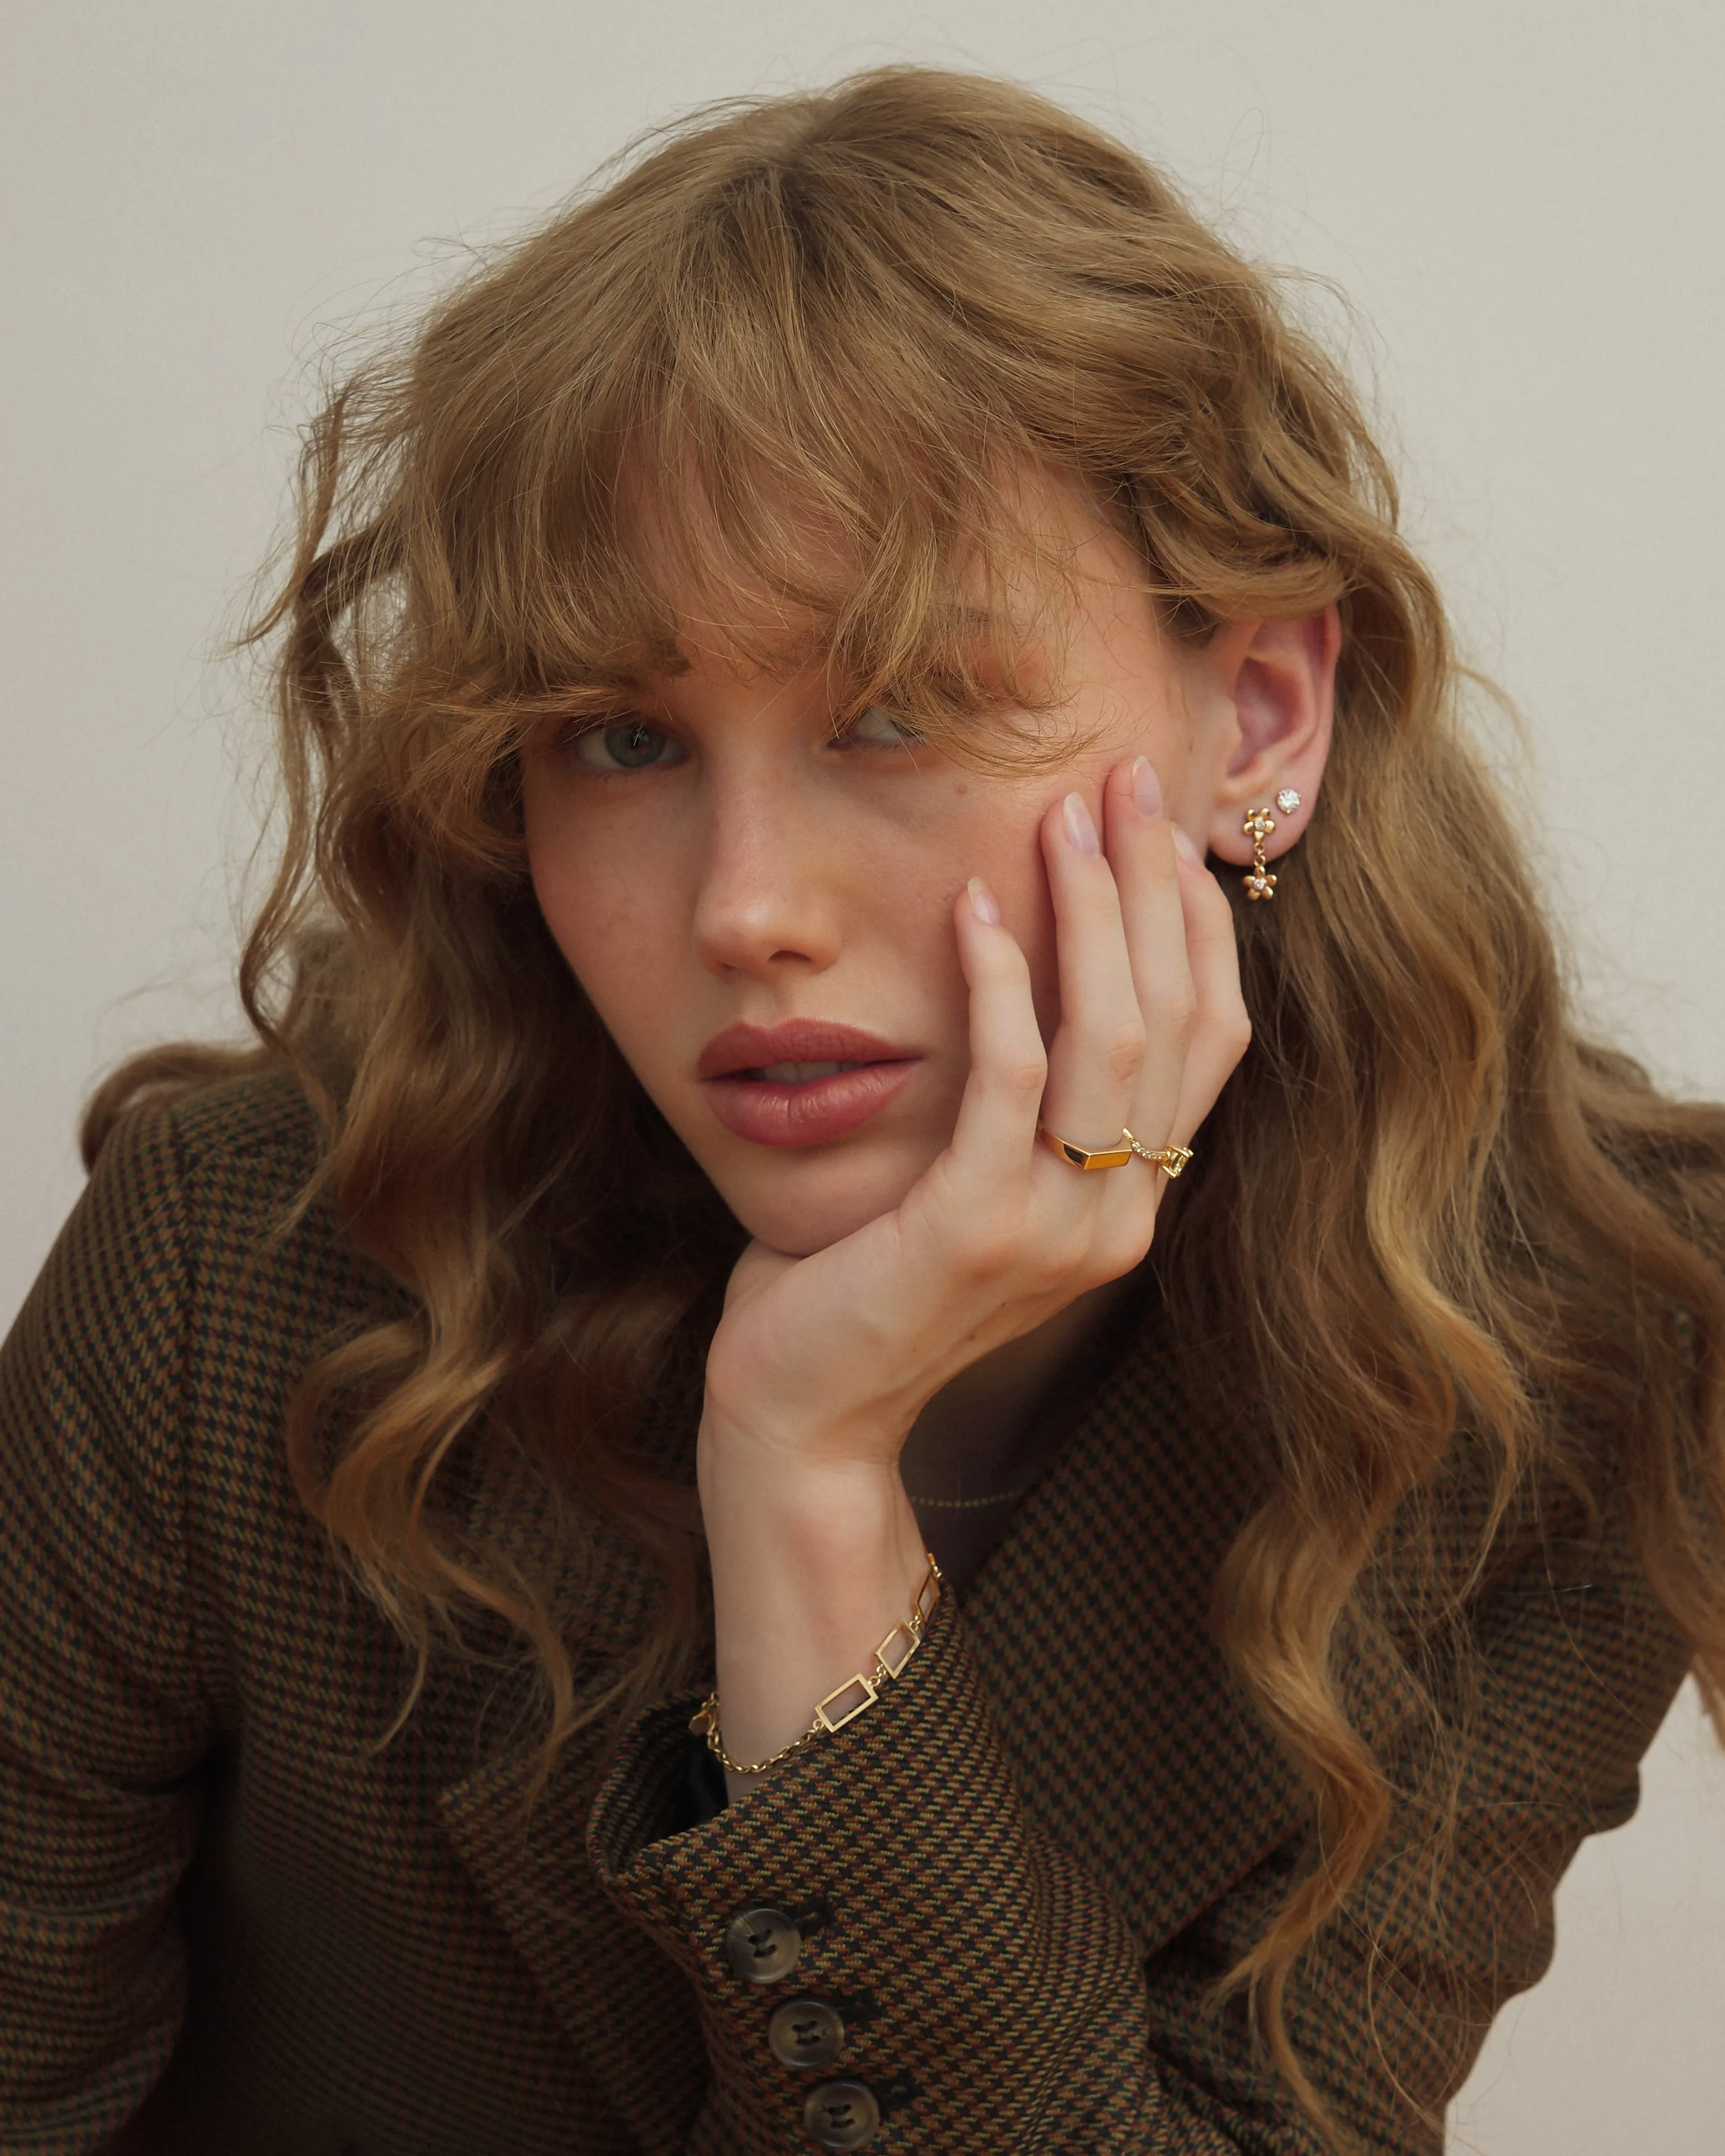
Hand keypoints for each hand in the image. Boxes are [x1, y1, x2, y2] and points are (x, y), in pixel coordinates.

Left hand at [701, 755, 1249, 1464]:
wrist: (804, 1416)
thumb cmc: (866, 1283)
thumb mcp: (968, 1185)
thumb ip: (1018, 1106)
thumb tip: (1020, 966)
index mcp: (1130, 1200)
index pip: (1209, 1036)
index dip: (1198, 923)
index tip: (1166, 823)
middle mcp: (1120, 1216)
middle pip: (1176, 1018)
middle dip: (1156, 885)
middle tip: (1127, 776)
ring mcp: (1060, 1230)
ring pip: (1112, 1038)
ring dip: (1092, 912)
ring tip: (1061, 813)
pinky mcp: (979, 1227)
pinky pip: (1011, 1077)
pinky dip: (999, 980)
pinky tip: (972, 902)